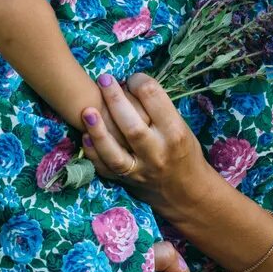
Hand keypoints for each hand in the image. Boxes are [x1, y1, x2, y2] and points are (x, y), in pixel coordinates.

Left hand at [81, 73, 208, 210]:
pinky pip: (105, 168)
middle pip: (132, 124)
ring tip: (87, 111)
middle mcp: (157, 152)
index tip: (132, 79)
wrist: (187, 192)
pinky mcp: (127, 181)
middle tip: (104, 80)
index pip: (154, 100)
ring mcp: (140, 170)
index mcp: (175, 133)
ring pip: (115, 151)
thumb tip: (130, 85)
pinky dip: (93, 153)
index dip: (139, 82)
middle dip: (115, 99)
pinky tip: (85, 137)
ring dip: (99, 130)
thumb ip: (159, 110)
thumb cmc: (184, 152)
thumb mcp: (182, 128)